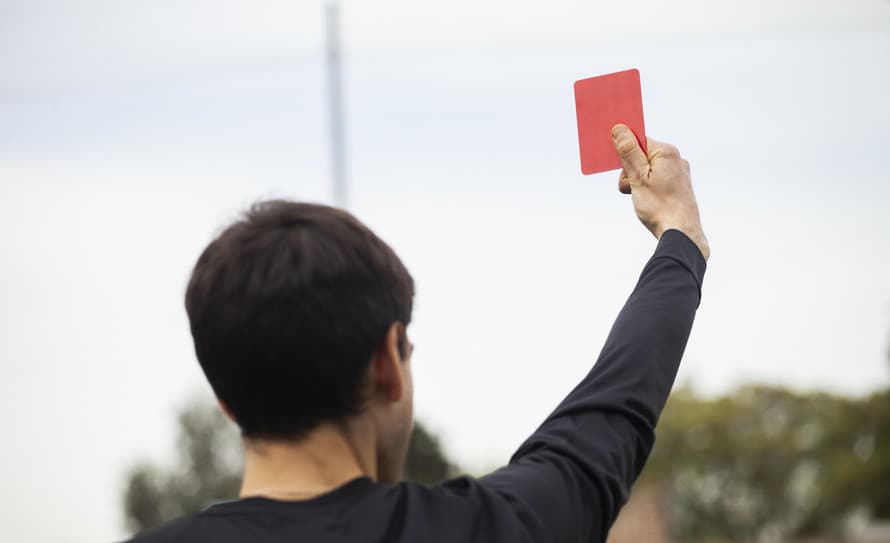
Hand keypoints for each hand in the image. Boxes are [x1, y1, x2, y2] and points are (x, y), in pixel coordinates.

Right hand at [611, 125, 708, 260]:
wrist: (681, 233)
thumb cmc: (660, 206)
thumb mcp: (638, 177)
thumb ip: (628, 151)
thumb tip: (620, 129)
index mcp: (667, 152)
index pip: (638, 140)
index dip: (624, 152)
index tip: (616, 164)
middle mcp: (675, 159)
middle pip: (641, 156)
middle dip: (629, 171)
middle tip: (630, 187)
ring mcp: (677, 173)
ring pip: (647, 170)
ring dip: (636, 182)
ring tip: (639, 198)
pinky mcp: (677, 186)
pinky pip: (655, 180)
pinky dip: (646, 188)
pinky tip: (647, 202)